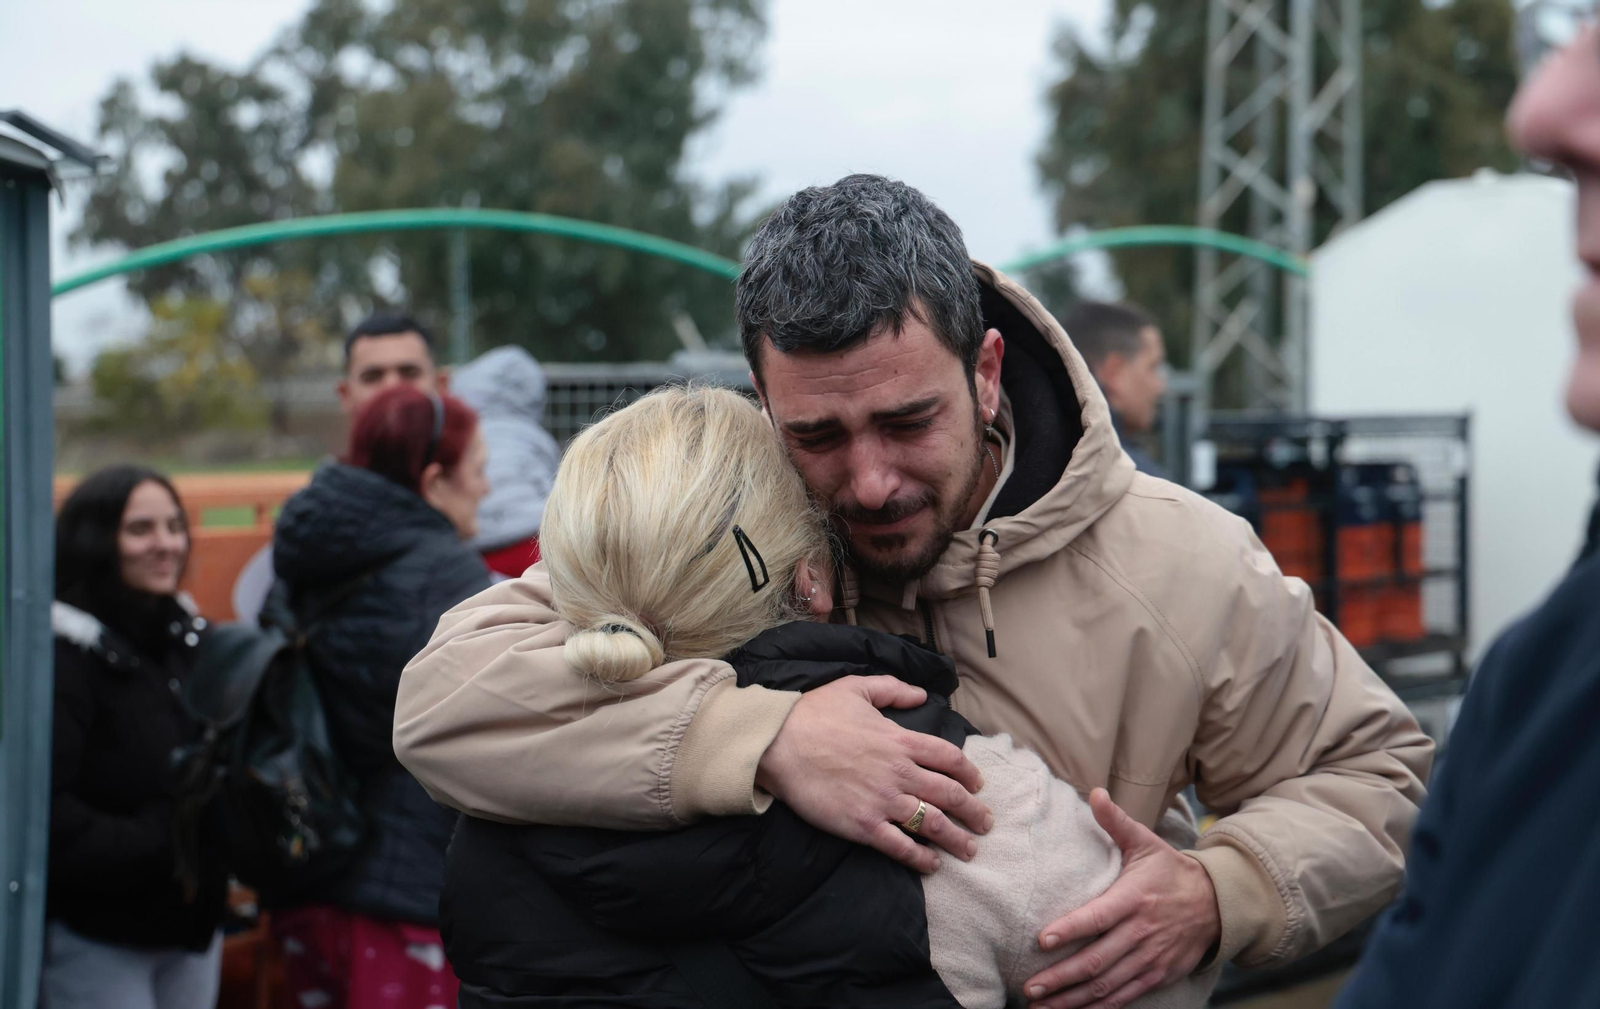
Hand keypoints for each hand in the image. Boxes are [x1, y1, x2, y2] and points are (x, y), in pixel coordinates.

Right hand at [755, 675, 992, 872]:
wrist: (779, 743)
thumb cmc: (814, 714)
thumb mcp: (856, 688)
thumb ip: (892, 690)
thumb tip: (920, 694)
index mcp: (900, 740)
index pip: (949, 758)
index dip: (969, 773)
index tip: (978, 784)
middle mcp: (899, 772)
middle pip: (950, 794)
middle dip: (974, 811)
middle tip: (985, 823)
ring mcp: (883, 801)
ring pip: (933, 824)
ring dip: (956, 839)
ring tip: (969, 850)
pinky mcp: (863, 825)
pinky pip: (901, 846)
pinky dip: (921, 858)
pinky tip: (931, 865)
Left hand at [1023, 789, 1219, 1008]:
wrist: (1217, 904)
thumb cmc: (1170, 871)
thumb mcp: (1146, 843)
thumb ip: (1116, 821)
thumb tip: (1094, 791)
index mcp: (1133, 898)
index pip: (1097, 917)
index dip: (1070, 930)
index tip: (1041, 940)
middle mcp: (1141, 933)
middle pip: (1097, 961)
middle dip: (1061, 976)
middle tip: (1031, 987)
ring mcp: (1150, 958)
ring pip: (1107, 986)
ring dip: (1073, 999)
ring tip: (1041, 1006)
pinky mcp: (1157, 976)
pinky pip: (1125, 997)